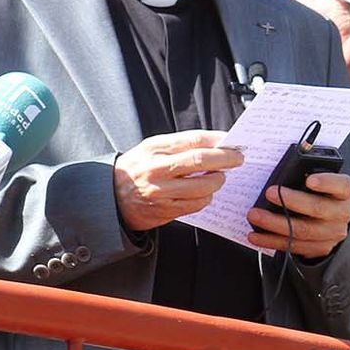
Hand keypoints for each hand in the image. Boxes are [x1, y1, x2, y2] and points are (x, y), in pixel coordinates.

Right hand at [113, 130, 242, 231]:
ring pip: (201, 186)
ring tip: (220, 177)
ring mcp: (161, 192)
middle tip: (238, 158)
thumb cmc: (136, 169)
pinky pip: (195, 205)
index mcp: (155, 149)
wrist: (111, 197)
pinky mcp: (165, 210)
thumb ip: (179, 145)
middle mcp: (157, 169)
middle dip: (225, 159)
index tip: (231, 141)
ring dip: (217, 181)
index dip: (217, 140)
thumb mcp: (150, 148)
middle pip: (199, 160)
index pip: (192, 140)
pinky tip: (205, 193)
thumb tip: (214, 143)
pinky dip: (206, 198)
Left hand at [245, 172, 349, 259]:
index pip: (341, 185)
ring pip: (302, 230)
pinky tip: (255, 235)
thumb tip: (281, 171)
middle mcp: (342, 213)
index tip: (309, 180)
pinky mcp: (318, 248)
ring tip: (254, 215)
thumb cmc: (321, 194)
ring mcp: (332, 234)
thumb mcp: (322, 180)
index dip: (326, 182)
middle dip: (291, 201)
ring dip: (274, 224)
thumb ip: (307, 174)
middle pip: (318, 209)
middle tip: (269, 193)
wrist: (332, 221)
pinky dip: (271, 241)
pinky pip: (293, 246)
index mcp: (345, 192)